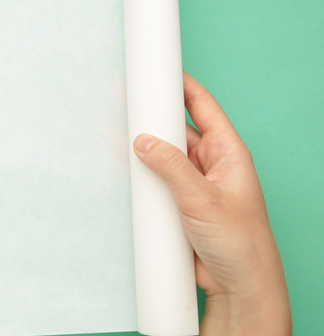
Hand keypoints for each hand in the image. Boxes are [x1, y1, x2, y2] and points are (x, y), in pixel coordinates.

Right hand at [133, 72, 290, 334]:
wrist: (237, 285)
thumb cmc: (240, 242)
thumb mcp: (202, 199)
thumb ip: (171, 167)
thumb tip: (143, 141)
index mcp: (228, 153)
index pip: (203, 107)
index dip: (182, 84)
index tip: (159, 68)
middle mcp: (210, 164)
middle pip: (177, 129)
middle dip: (152, 116)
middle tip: (125, 100)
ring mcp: (193, 184)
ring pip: (163, 155)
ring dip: (142, 147)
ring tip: (114, 132)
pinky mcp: (178, 204)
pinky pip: (156, 180)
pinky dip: (139, 173)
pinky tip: (122, 167)